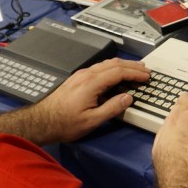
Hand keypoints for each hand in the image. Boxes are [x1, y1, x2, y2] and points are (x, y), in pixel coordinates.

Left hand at [33, 58, 148, 142]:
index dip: (135, 73)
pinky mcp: (76, 79)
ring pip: (106, 63)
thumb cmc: (65, 123)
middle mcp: (86, 75)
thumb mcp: (92, 121)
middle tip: (145, 70)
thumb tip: (128, 98)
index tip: (146, 76)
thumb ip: (112, 108)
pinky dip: (112, 67)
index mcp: (91, 83)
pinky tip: (115, 73)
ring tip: (134, 69)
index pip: (119, 72)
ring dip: (122, 65)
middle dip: (132, 66)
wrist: (41, 122)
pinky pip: (99, 67)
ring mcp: (80, 75)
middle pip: (114, 64)